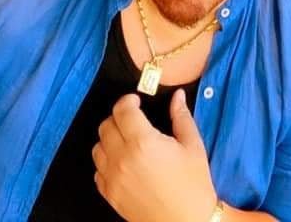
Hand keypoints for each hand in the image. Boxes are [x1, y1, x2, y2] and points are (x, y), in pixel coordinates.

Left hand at [93, 90, 218, 221]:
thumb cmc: (193, 186)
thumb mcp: (193, 146)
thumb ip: (181, 117)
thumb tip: (177, 96)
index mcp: (143, 142)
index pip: (122, 110)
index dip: (128, 101)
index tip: (135, 101)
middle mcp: (122, 158)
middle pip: (106, 125)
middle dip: (118, 117)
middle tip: (133, 119)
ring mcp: (113, 178)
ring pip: (98, 147)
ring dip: (109, 139)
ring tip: (127, 141)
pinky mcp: (110, 194)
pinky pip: (98, 170)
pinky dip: (106, 162)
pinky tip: (123, 162)